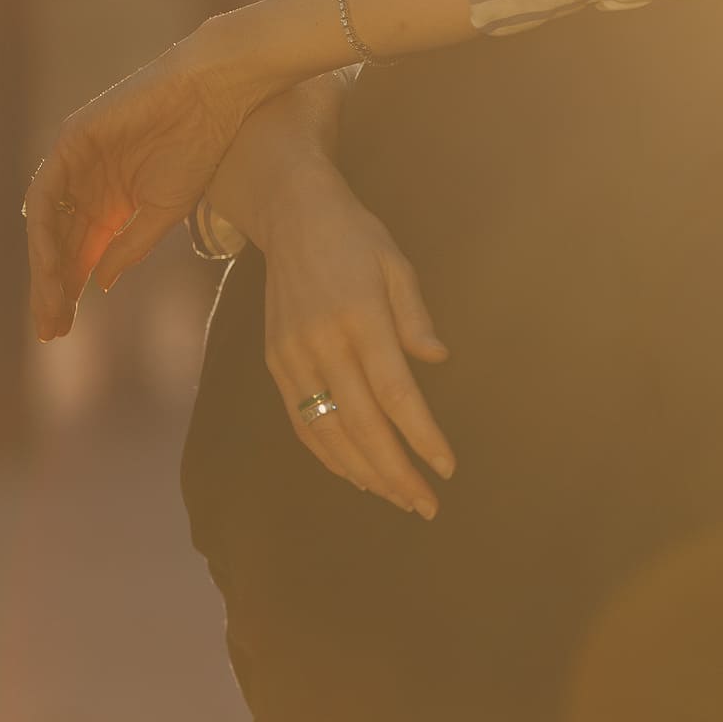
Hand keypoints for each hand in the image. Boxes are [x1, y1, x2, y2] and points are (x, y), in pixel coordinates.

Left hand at [25, 25, 267, 339]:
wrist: (212, 96)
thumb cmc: (200, 147)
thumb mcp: (164, 210)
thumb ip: (130, 245)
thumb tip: (100, 283)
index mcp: (110, 202)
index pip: (79, 254)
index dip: (70, 292)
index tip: (63, 329)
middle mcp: (85, 184)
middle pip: (57, 244)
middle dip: (52, 288)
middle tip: (51, 328)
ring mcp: (74, 161)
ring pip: (47, 223)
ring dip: (45, 264)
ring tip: (51, 300)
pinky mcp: (72, 139)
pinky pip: (47, 191)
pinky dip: (46, 226)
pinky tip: (51, 260)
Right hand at [260, 164, 454, 518]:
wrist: (291, 217)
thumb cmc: (356, 238)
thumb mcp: (397, 264)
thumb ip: (415, 316)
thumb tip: (437, 359)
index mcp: (359, 318)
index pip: (395, 393)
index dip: (420, 436)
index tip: (446, 467)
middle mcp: (321, 343)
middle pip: (360, 425)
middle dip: (395, 471)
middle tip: (426, 505)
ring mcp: (292, 357)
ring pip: (326, 431)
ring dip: (363, 472)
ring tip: (398, 498)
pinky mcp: (276, 363)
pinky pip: (301, 422)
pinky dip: (328, 454)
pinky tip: (356, 474)